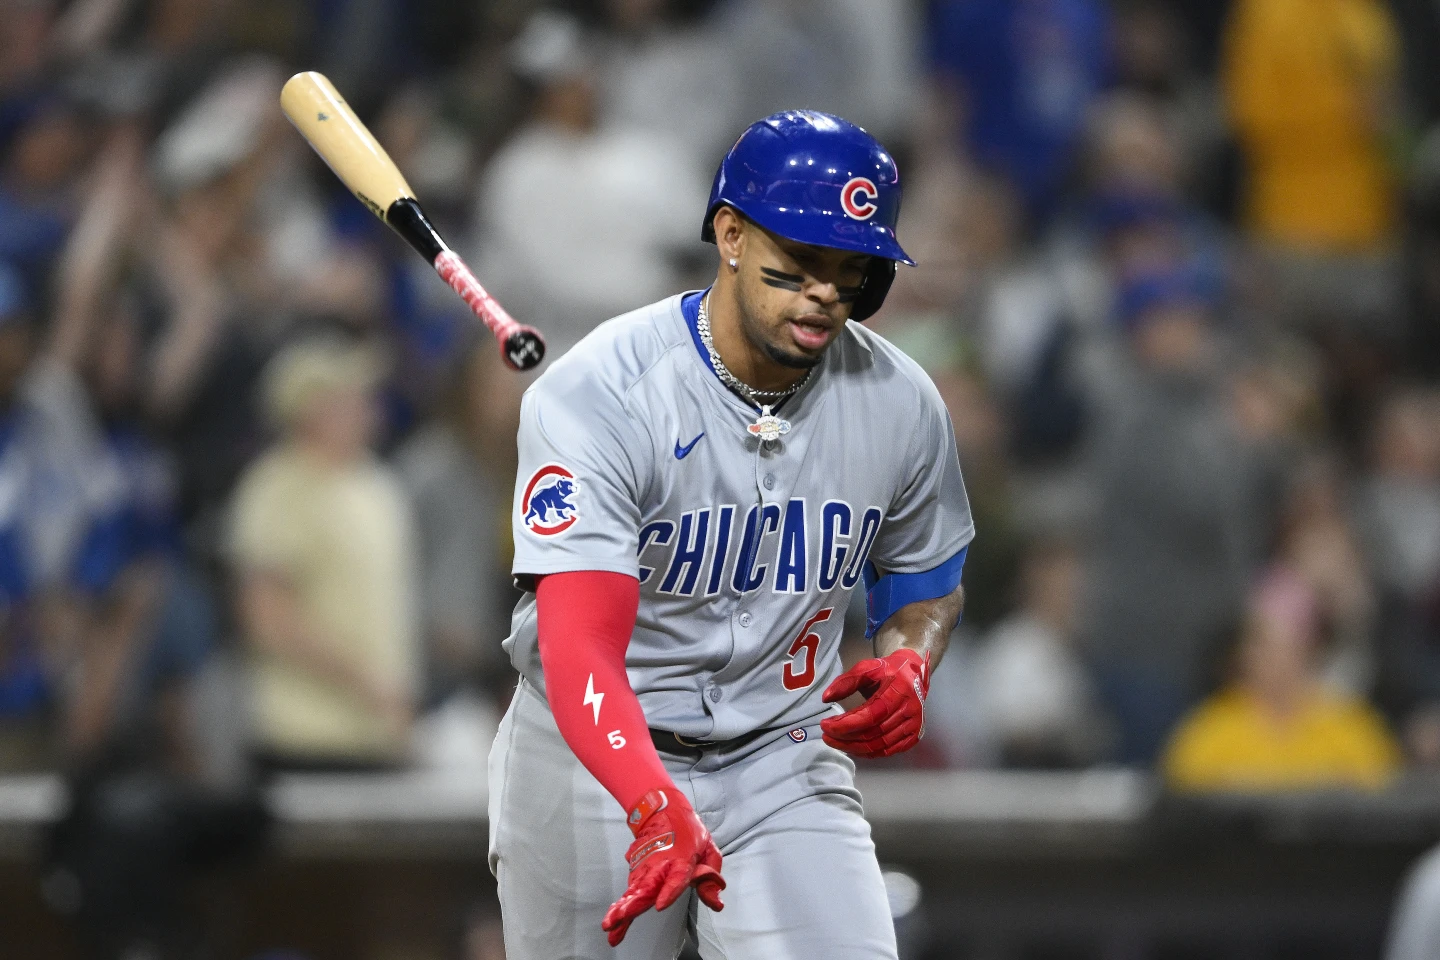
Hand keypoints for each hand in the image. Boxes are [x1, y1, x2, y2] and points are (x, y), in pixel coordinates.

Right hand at [601, 788, 723, 945]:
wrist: (661, 809)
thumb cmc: (688, 831)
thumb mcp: (708, 849)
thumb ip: (711, 878)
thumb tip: (717, 905)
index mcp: (681, 860)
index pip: (676, 878)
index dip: (669, 891)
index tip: (659, 906)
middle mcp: (660, 867)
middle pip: (646, 888)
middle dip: (633, 906)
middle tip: (617, 922)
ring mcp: (644, 869)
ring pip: (632, 892)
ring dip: (621, 909)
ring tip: (609, 926)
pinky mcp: (635, 872)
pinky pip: (629, 892)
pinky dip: (619, 907)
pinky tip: (612, 924)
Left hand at [820, 648, 928, 758]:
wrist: (913, 673)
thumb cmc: (889, 670)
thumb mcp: (867, 667)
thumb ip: (846, 681)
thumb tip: (826, 698)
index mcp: (899, 691)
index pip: (870, 715)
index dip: (846, 724)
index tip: (826, 725)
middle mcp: (910, 711)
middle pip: (873, 734)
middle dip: (845, 738)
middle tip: (826, 735)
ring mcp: (913, 725)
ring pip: (879, 745)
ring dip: (853, 747)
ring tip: (835, 741)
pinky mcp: (913, 736)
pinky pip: (888, 751)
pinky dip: (868, 753)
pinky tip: (853, 747)